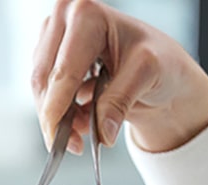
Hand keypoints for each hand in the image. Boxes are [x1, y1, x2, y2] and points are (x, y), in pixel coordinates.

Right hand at [31, 0, 207, 153]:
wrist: (165, 70)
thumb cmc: (161, 61)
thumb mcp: (147, 75)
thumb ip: (120, 100)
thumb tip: (102, 133)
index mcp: (87, 14)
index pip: (64, 71)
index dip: (57, 108)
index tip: (58, 139)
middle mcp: (67, 17)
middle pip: (45, 79)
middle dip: (56, 119)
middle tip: (74, 147)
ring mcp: (58, 36)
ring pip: (43, 88)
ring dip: (61, 118)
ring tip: (85, 136)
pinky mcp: (57, 56)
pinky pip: (49, 92)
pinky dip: (65, 114)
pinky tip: (85, 124)